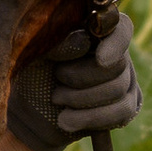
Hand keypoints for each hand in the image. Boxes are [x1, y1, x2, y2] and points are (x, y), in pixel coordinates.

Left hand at [6, 13, 141, 150]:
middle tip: (57, 79)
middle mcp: (116, 52)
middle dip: (82, 77)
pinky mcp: (124, 107)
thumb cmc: (31, 73)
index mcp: (96, 31)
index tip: (100, 60)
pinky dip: (91, 118)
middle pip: (118, 64)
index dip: (115, 44)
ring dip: (81, 99)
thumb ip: (60, 42)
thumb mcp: (37, 54)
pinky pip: (122, 112)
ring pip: (118, 89)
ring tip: (56, 99)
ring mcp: (124, 80)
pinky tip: (67, 120)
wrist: (27, 112)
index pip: (122, 30)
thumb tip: (84, 40)